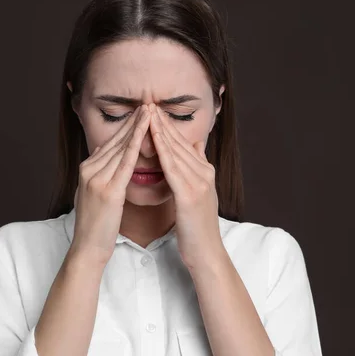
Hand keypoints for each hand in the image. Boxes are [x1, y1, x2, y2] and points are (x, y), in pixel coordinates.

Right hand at [70, 105, 150, 265]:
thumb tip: (104, 151)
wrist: (88, 248)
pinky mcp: (108, 191)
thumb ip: (99, 171)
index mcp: (87, 170)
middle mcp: (89, 170)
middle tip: (148, 103)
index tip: (140, 112)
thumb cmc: (96, 224)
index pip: (110, 142)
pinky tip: (145, 134)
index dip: (126, 126)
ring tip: (150, 111)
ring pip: (120, 147)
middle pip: (115, 140)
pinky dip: (135, 146)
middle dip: (133, 121)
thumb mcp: (93, 192)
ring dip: (137, 128)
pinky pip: (125, 163)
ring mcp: (97, 179)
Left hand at [149, 103, 223, 268]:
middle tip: (148, 103)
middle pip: (180, 142)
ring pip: (176, 150)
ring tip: (148, 112)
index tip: (153, 110)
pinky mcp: (189, 194)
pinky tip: (151, 138)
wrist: (206, 252)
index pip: (183, 143)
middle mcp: (204, 173)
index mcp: (204, 172)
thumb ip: (196, 170)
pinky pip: (172, 167)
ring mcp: (198, 182)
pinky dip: (162, 150)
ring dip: (160, 130)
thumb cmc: (196, 227)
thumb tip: (195, 147)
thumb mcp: (198, 194)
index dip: (168, 126)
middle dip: (162, 122)